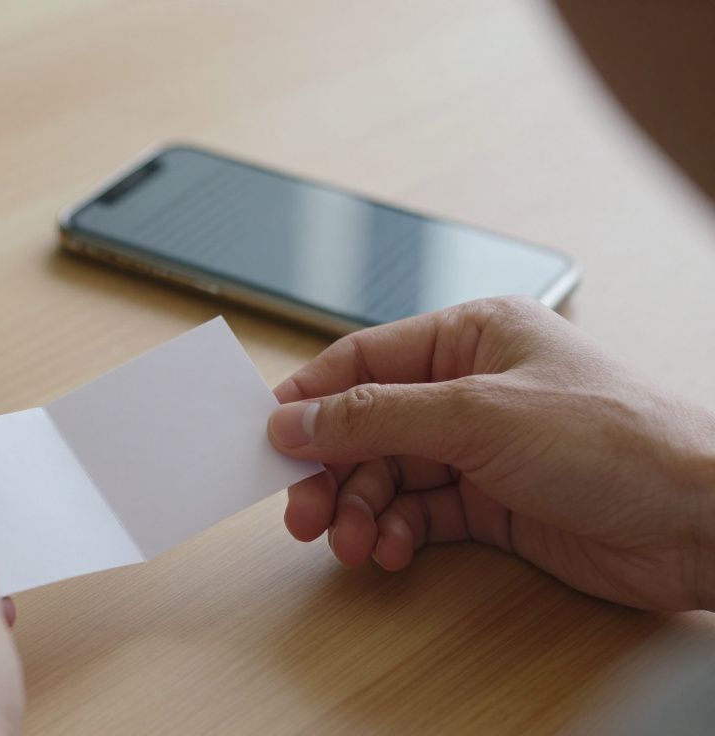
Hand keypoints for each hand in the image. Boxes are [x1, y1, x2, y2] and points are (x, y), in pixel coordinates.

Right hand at [267, 296, 714, 610]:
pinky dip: (397, 534)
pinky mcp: (494, 503)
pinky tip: (391, 552)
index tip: (266, 438)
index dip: (310, 399)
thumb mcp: (475, 414)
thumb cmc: (616, 440)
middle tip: (300, 512)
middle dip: (332, 472)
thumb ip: (375, 416)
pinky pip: (419, 515)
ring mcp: (481, 449)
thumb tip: (295, 417)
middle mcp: (470, 389)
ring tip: (352, 544)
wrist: (701, 522)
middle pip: (368, 427)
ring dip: (361, 512)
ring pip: (388, 477)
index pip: (364, 361)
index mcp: (470, 336)